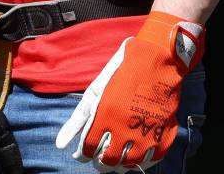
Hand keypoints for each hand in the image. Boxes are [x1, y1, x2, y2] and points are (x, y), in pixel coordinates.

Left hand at [55, 12, 204, 170]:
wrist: (155, 60)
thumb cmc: (121, 74)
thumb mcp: (94, 93)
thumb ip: (76, 121)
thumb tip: (59, 145)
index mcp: (105, 117)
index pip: (89, 150)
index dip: (84, 155)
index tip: (84, 154)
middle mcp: (125, 129)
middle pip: (108, 161)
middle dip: (101, 163)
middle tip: (100, 159)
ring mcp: (146, 133)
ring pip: (129, 164)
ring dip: (120, 165)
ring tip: (116, 159)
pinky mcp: (164, 133)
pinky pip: (151, 160)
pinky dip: (141, 162)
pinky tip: (135, 156)